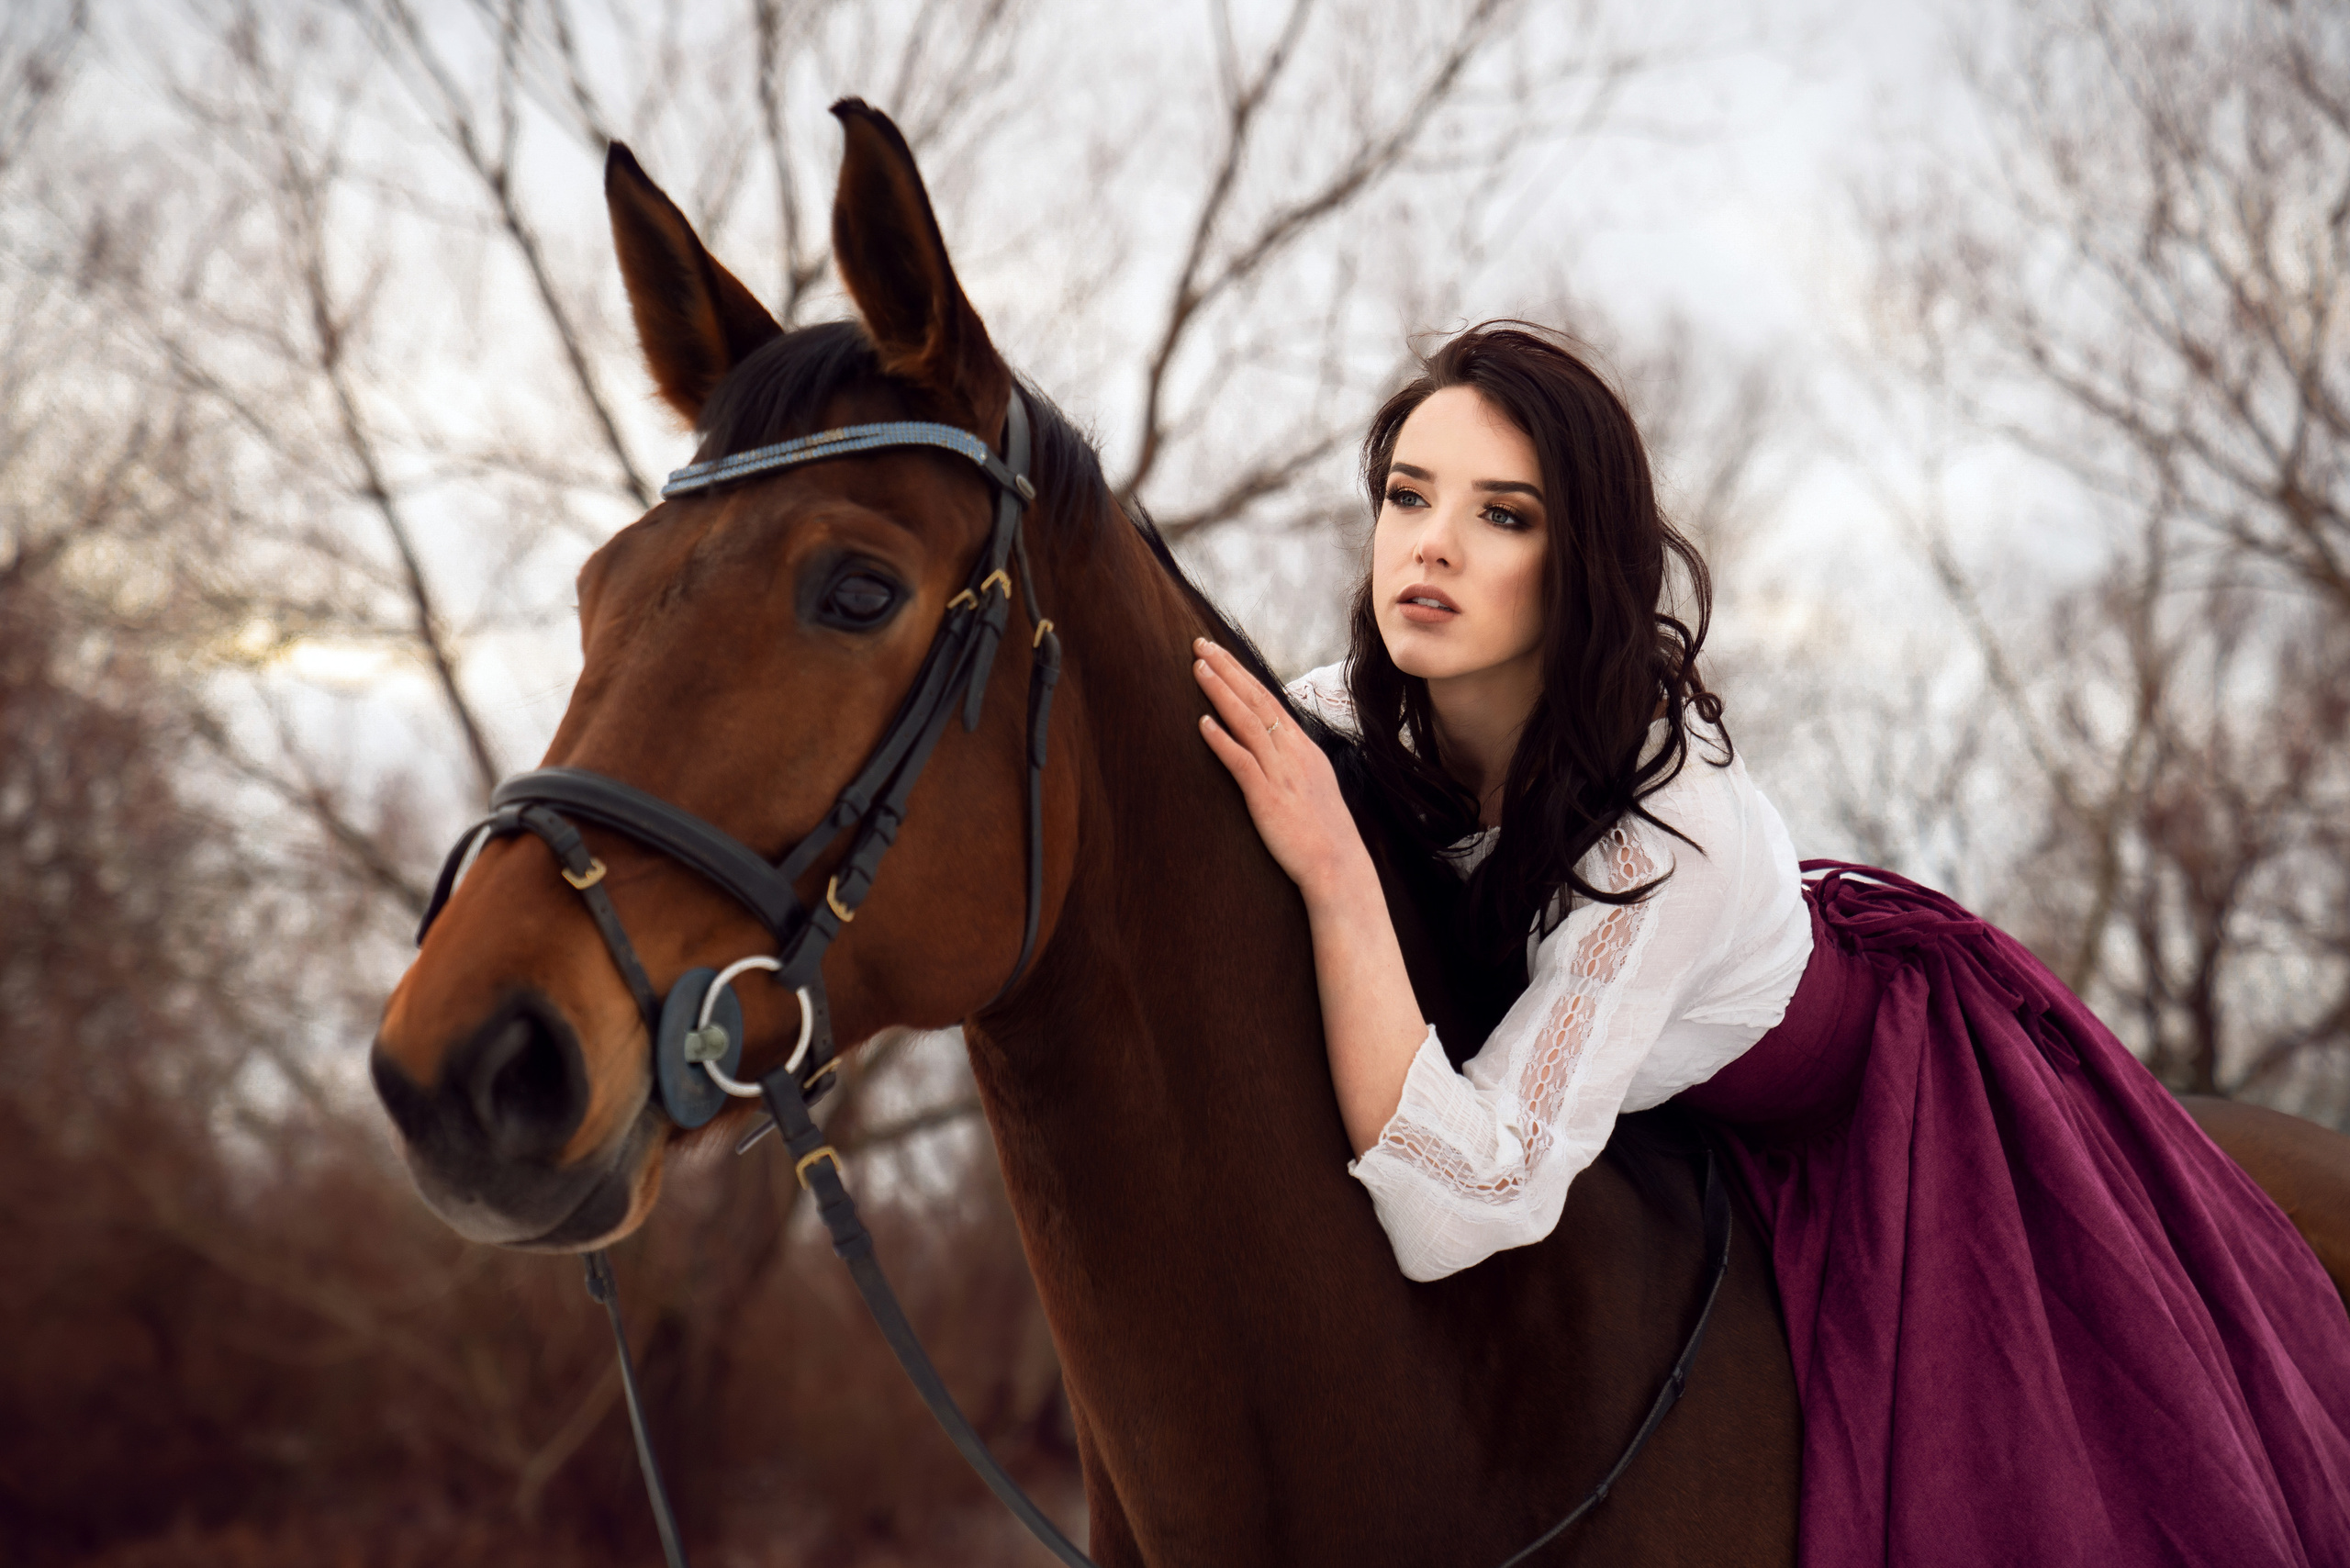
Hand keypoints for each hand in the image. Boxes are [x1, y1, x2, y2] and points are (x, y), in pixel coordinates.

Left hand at [1192, 638, 1367, 903]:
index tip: (1220, 654)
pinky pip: (1242, 762)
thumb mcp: (1313, 787)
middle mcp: (1294, 753)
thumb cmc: (1324, 834)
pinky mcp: (1268, 797)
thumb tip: (1272, 748)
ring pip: (1248, 722)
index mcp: (1304, 749)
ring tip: (1198, 669)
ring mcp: (1281, 774)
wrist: (1339, 867)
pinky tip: (1202, 723)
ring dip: (1221, 693)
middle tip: (1200, 643)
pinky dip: (1222, 740)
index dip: (1242, 674)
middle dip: (1228, 669)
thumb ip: (1292, 764)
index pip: (1269, 700)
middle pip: (1256, 700)